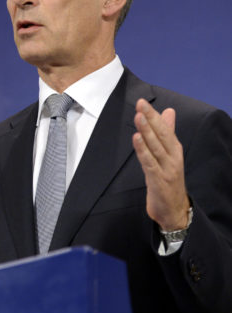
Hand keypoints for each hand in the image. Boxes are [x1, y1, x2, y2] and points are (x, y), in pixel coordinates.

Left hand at [132, 99, 189, 230]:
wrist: (174, 210)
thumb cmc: (169, 179)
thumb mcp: (169, 154)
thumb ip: (167, 133)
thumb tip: (169, 111)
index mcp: (174, 150)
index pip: (164, 129)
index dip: (154, 116)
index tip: (143, 102)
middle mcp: (172, 157)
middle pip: (161, 135)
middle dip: (151, 118)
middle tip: (141, 103)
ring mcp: (166, 169)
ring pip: (155, 147)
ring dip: (146, 131)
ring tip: (138, 116)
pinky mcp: (158, 180)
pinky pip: (149, 163)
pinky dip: (143, 150)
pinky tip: (136, 139)